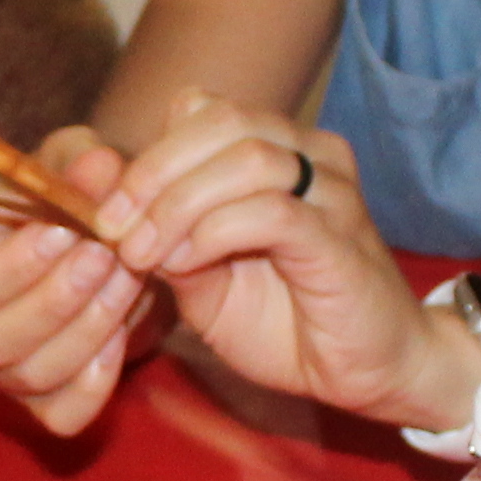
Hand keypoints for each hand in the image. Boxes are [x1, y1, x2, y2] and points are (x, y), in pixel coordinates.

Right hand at [0, 126, 155, 434]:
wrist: (80, 242)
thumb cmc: (54, 200)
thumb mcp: (64, 164)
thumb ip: (77, 162)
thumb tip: (98, 166)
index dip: (11, 268)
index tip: (63, 233)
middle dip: (58, 300)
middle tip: (109, 256)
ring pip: (30, 375)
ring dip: (87, 329)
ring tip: (128, 280)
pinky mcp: (33, 402)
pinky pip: (61, 414)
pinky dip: (96, 383)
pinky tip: (121, 335)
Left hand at [102, 93, 469, 424]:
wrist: (371, 372)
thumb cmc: (290, 323)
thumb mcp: (206, 284)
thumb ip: (169, 239)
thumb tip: (115, 212)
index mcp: (279, 151)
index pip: (206, 108)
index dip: (149, 151)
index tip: (109, 210)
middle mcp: (311, 157)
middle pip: (222, 119)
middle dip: (154, 171)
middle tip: (116, 228)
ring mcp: (332, 194)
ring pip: (246, 156)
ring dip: (179, 203)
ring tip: (147, 252)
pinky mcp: (340, 239)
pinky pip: (271, 211)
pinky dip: (213, 231)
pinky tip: (186, 261)